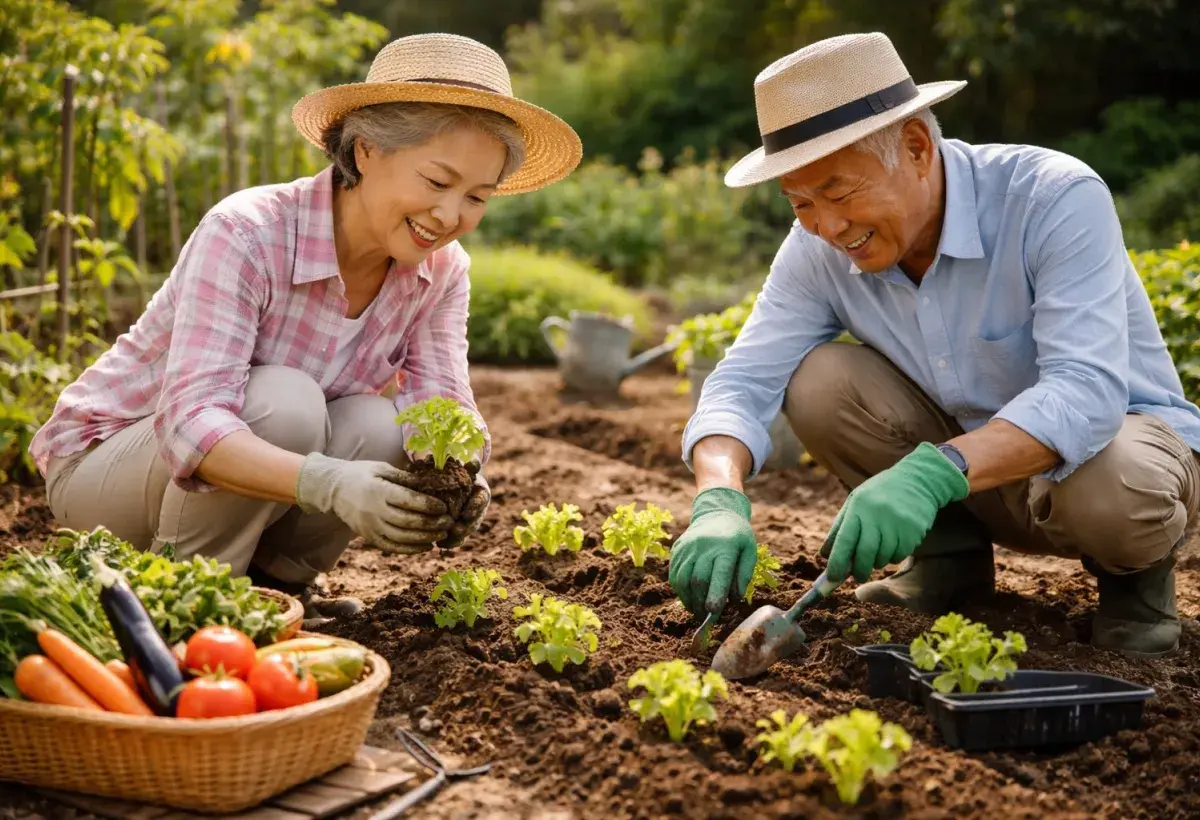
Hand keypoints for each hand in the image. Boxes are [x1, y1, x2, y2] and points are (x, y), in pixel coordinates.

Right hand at [295, 452, 453, 553]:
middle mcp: (374, 510)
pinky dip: (410, 549)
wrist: (333, 490)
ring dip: (424, 538)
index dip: (428, 505)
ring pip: (401, 537)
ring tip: (442, 534)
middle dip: (431, 524)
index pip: (408, 500)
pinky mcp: (369, 537)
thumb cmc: (361, 474)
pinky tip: (426, 546)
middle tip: (449, 522)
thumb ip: (404, 477)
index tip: (444, 507)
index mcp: (378, 490)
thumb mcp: (381, 468)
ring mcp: (370, 526)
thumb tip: (429, 483)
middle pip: (407, 521)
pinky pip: (392, 547)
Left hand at [438, 460, 489, 549]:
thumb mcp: (465, 468)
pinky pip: (458, 538)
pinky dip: (450, 543)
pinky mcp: (463, 529)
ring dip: (457, 537)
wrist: (457, 484)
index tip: (467, 513)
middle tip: (456, 529)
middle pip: (474, 520)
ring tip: (445, 541)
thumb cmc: (460, 474)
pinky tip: (440, 545)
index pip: (481, 501)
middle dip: (465, 526)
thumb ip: (471, 466)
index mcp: (481, 493)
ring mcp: (471, 520)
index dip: (475, 507)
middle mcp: (478, 509)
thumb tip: (474, 461)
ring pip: (466, 531)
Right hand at [667, 487, 758, 619]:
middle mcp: (703, 546)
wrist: (716, 513)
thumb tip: (736, 598)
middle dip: (701, 602)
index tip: (714, 611)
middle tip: (707, 618)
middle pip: (697, 580)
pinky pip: (674, 574)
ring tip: (697, 611)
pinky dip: (680, 590)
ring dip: (688, 600)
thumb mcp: (749, 549)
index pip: (718, 574)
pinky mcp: (676, 550)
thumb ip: (744, 573)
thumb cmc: (737, 536)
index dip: (715, 594)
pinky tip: (689, 597)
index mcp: (725, 547)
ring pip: (682, 580)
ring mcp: (687, 547)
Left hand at [820, 442, 969, 582]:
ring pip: (883, 558)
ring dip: (877, 562)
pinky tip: (893, 543)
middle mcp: (877, 514)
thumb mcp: (855, 502)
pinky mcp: (914, 531)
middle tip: (858, 576)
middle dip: (859, 571)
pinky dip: (893, 556)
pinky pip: (899, 556)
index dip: (838, 562)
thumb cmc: (879, 493)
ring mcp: (897, 523)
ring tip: (878, 549)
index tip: (833, 578)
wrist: (917, 479)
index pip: (844, 540)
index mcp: (858, 506)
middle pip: (865, 554)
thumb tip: (824, 555)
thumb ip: (839, 528)